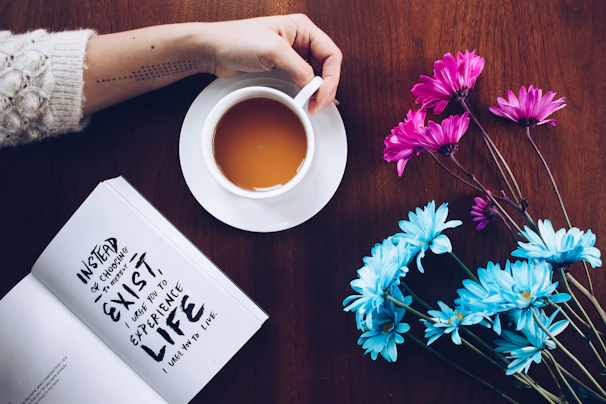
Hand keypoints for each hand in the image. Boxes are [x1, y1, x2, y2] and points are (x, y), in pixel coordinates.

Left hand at [199, 14, 341, 113]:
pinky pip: (303, 80)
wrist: (213, 49)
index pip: (331, 53)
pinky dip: (308, 91)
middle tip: (318, 105)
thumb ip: (299, 68)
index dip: (332, 77)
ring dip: (318, 91)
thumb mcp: (274, 51)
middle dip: (326, 87)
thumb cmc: (237, 40)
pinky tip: (311, 100)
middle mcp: (300, 40)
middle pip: (327, 66)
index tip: (322, 95)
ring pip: (316, 75)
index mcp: (302, 28)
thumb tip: (315, 86)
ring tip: (313, 105)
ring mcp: (291, 54)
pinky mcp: (281, 67)